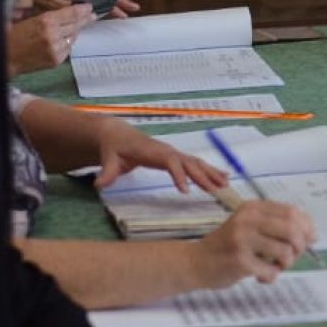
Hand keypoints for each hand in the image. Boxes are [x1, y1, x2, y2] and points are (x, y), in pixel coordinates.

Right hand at [6, 4, 95, 74]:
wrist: (6, 58)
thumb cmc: (13, 36)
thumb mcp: (30, 19)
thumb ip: (50, 17)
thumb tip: (68, 13)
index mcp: (45, 21)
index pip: (71, 13)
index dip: (82, 10)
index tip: (89, 7)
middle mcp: (53, 34)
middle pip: (76, 25)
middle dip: (84, 20)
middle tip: (92, 15)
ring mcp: (56, 49)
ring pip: (73, 37)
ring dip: (74, 32)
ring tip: (73, 28)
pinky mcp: (57, 60)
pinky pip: (68, 48)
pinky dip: (67, 43)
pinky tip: (60, 41)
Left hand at [93, 119, 229, 192]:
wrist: (117, 136)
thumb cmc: (114, 148)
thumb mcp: (108, 160)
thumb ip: (107, 173)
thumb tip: (100, 185)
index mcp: (154, 152)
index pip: (171, 162)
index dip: (179, 175)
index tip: (186, 191)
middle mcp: (168, 151)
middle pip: (190, 163)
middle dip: (204, 176)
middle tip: (217, 190)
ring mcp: (174, 154)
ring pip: (197, 163)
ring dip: (212, 173)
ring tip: (226, 185)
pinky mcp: (176, 158)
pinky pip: (196, 164)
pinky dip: (210, 170)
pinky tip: (223, 177)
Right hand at [192, 200, 316, 287]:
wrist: (196, 261)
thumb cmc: (228, 245)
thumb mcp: (249, 226)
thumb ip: (275, 225)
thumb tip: (311, 235)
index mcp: (253, 208)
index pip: (292, 212)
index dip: (307, 227)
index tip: (310, 239)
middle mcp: (248, 220)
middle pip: (292, 229)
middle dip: (300, 246)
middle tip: (292, 256)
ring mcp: (242, 240)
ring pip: (285, 251)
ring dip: (286, 264)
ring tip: (274, 267)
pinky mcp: (239, 261)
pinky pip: (271, 271)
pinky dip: (271, 277)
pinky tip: (260, 276)